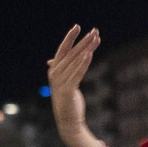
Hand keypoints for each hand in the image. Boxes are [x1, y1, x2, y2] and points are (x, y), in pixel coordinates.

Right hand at [47, 25, 103, 146]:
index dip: (70, 37)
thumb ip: (61, 69)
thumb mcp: (63, 82)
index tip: (78, 26)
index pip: (63, 49)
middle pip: (71, 53)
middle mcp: (55, 73)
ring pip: (76, 61)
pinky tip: (89, 54)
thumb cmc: (68, 100)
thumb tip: (51, 60)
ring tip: (96, 39)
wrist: (68, 120)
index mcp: (54, 69)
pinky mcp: (68, 90)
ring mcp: (60, 81)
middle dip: (84, 41)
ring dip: (87, 49)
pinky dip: (83, 64)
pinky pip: (77, 74)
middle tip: (95, 30)